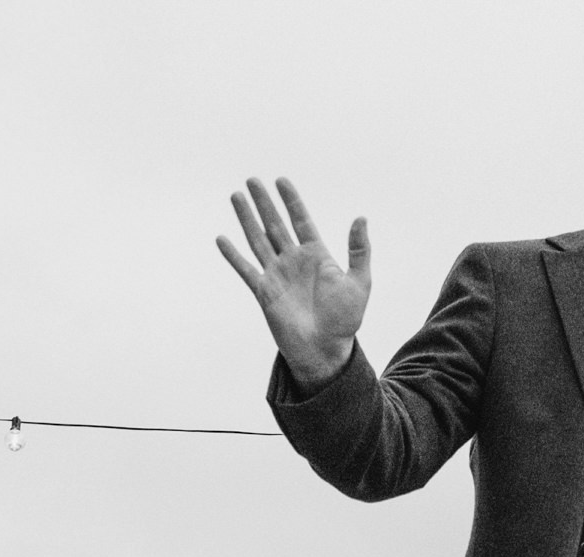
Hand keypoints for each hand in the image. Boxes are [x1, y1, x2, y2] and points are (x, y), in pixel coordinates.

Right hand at [216, 176, 370, 389]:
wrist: (324, 350)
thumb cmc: (345, 320)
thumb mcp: (359, 282)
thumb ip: (359, 250)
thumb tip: (361, 217)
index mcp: (317, 255)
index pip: (301, 220)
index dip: (291, 200)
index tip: (281, 181)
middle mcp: (294, 261)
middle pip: (275, 224)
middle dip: (264, 202)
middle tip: (252, 180)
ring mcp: (277, 275)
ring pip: (258, 240)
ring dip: (246, 218)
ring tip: (236, 196)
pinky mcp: (264, 292)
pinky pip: (245, 269)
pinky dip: (233, 255)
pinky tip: (222, 239)